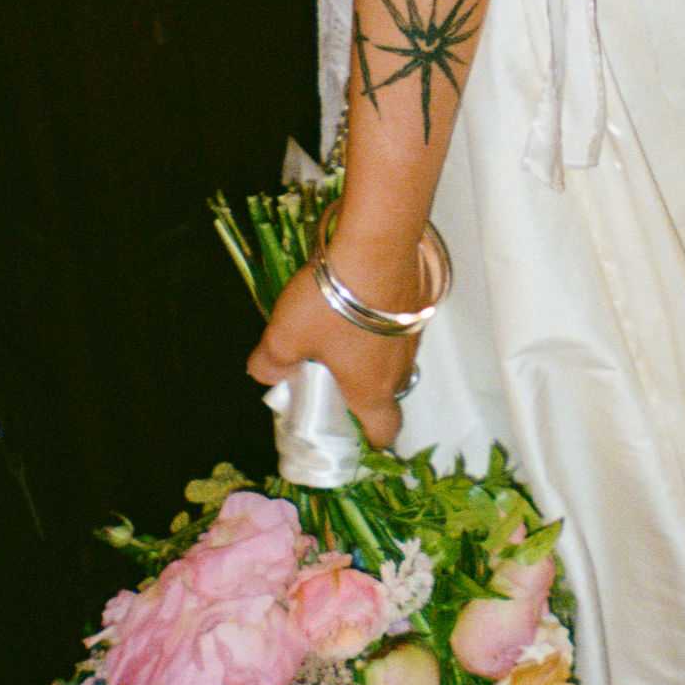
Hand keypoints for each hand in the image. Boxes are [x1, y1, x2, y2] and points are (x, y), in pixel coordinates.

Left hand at [247, 262, 417, 449]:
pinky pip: (397, 327)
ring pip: (393, 357)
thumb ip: (271, 363)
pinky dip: (379, 323)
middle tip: (331, 373)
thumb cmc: (331, 305)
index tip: (346, 429)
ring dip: (371, 353)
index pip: (383, 432)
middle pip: (387, 393)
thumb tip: (265, 374)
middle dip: (362, 390)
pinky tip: (358, 301)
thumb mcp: (285, 336)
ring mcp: (414, 334)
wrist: (376, 245)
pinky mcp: (419, 304)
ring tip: (340, 330)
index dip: (368, 439)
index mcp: (371, 390)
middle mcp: (400, 368)